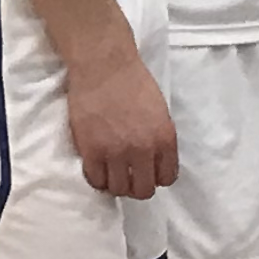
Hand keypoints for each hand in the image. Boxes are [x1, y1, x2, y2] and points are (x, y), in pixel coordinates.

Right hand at [65, 48, 179, 200]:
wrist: (105, 68)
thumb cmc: (134, 83)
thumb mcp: (160, 113)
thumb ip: (159, 139)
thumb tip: (154, 159)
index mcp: (165, 139)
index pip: (167, 178)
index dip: (157, 177)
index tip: (149, 172)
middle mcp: (143, 150)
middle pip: (143, 190)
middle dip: (138, 186)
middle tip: (130, 176)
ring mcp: (115, 153)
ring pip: (119, 189)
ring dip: (117, 185)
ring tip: (113, 173)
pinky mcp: (90, 151)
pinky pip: (95, 180)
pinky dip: (98, 179)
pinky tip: (98, 169)